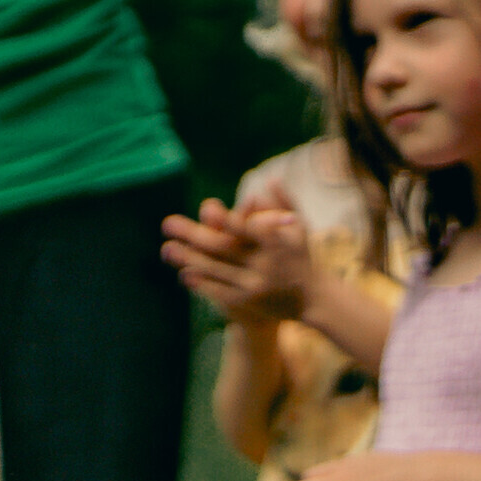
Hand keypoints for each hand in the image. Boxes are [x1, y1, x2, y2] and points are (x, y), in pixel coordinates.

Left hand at [159, 191, 320, 322]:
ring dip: (189, 259)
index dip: (229, 219)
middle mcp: (267, 264)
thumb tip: (270, 178)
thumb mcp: (300, 229)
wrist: (314, 300)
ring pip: (217, 270)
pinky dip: (202, 283)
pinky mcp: (249, 303)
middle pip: (224, 247)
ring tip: (167, 248)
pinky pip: (220, 292)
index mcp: (279, 243)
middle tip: (167, 222)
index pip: (250, 229)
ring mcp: (256, 285)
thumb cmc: (302, 256)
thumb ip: (284, 204)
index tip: (206, 207)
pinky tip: (183, 273)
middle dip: (194, 235)